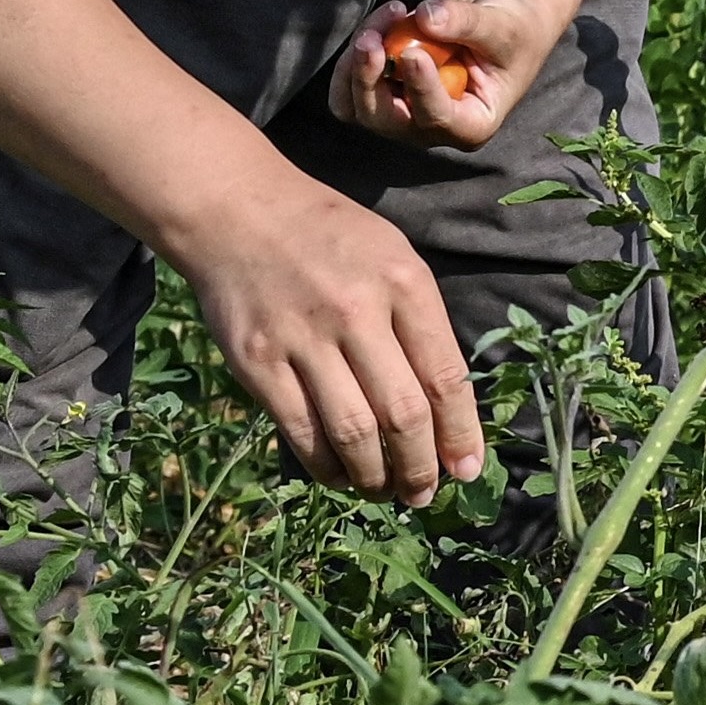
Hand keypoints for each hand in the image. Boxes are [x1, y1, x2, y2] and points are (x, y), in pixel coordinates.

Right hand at [161, 169, 485, 502]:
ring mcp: (302, 337)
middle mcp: (356, 310)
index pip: (446, 377)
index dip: (461, 435)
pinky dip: (325, 466)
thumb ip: (421, 325)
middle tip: (424, 493)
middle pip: (403, 414)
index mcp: (403, 282)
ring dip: (375, 476)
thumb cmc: (328, 238)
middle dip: (421, 468)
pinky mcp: (256, 361)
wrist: (237, 211)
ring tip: (386, 491)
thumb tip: (449, 411)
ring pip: (353, 432)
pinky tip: (340, 475)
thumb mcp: (393, 257)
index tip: (467, 470)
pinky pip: (300, 431)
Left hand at [331, 0, 547, 150]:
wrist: (494, 23)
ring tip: (387, 16)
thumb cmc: (510, 30)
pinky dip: (355, 53)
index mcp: (472, 124)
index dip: (421, 90)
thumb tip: (426, 18)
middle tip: (373, 36)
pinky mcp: (382, 94)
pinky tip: (382, 23)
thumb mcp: (501, 24)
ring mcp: (402, 114)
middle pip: (383, 120)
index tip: (412, 53)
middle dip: (368, 78)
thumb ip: (467, 22)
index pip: (438, 119)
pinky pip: (348, 84)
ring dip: (355, 63)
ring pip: (355, 106)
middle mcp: (432, 129)